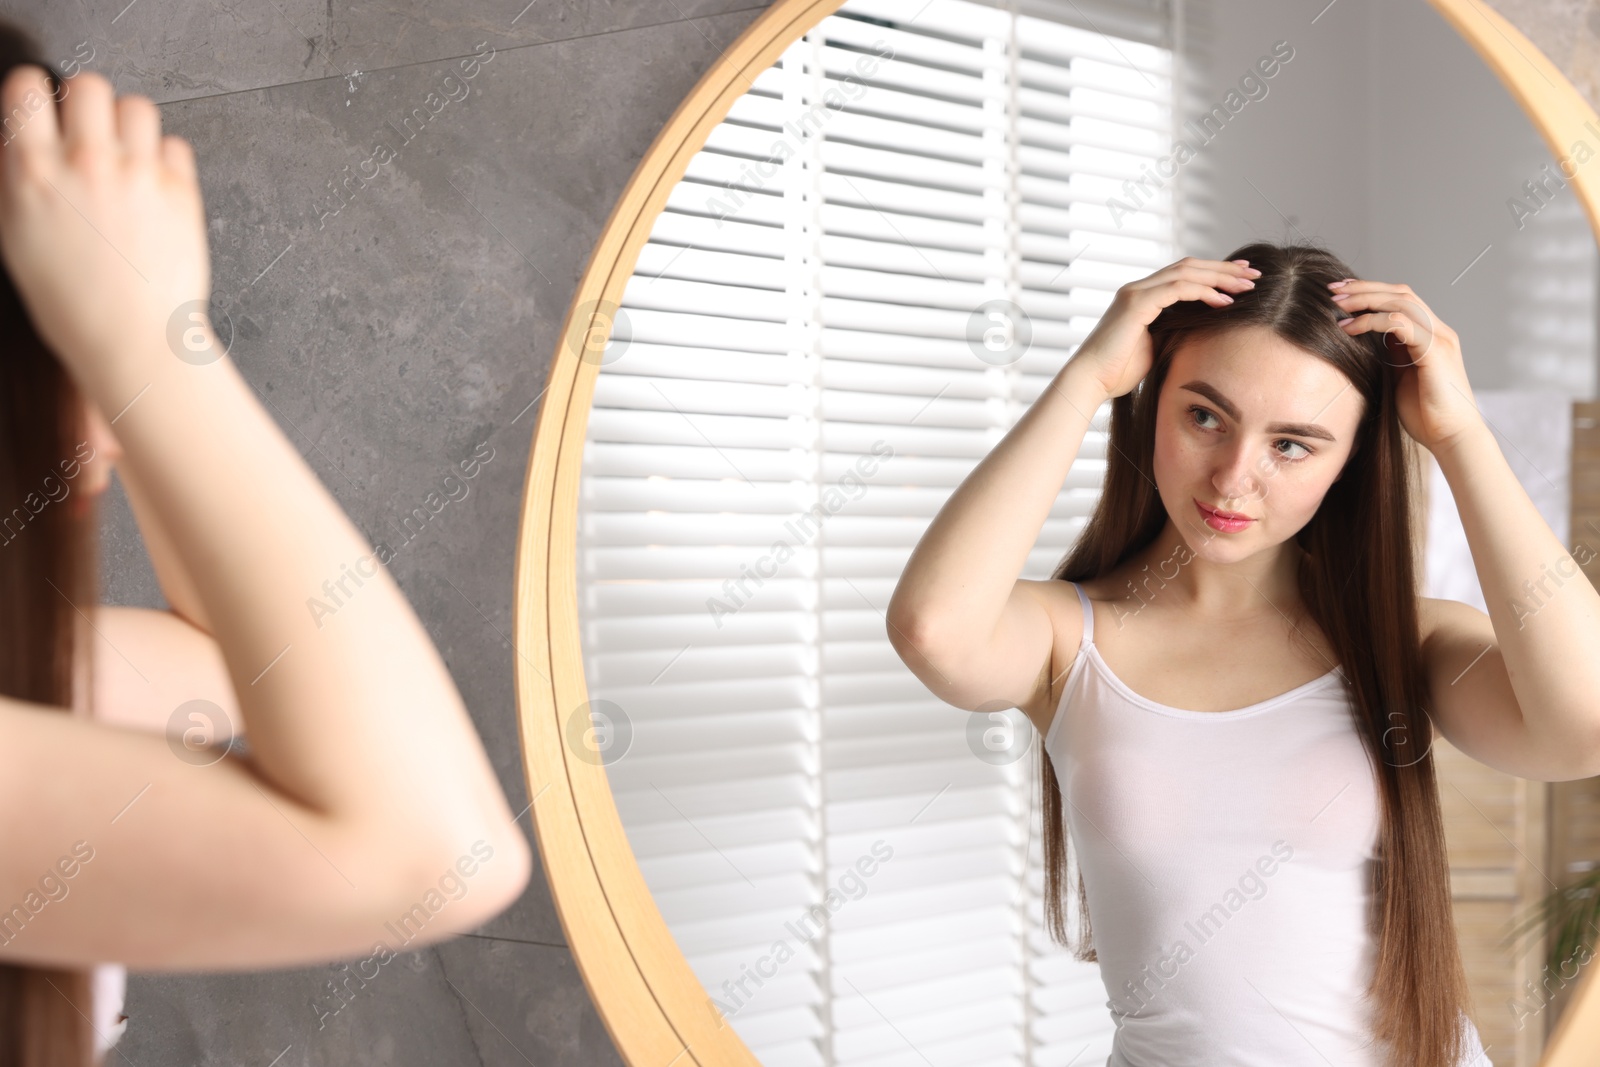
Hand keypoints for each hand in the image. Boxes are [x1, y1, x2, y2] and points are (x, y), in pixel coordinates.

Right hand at [0, 66, 210, 383]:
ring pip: (137, 106)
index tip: (42, 108)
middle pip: (89, 86)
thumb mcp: (17, 237)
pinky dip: (165, 158)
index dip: (35, 95)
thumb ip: (17, 178)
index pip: (27, 89)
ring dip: (128, 125)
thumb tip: (18, 140)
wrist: (133, 341)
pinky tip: (153, 184)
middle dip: (86, 105)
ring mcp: (139, 175)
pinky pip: (175, 145)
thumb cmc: (74, 304)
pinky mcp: (181, 191)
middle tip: (88, 133)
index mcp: (35, 175)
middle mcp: (88, 165)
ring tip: (124, 156)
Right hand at [1071, 257, 1258, 399]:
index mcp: (1141, 297)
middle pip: (1188, 266)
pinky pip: (1177, 289)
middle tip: (1253, 273)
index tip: (1241, 277)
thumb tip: (1199, 328)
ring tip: (1247, 285)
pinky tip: (1224, 301)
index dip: (1214, 272)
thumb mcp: (1154, 346)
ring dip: (1220, 277)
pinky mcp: (1136, 303)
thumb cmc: (1118, 372)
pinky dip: (1204, 292)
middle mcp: (1138, 288)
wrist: (1091, 381)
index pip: (1183, 274)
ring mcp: (1136, 293)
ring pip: (1186, 272)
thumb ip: (1173, 330)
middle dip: (1224, 268)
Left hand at [1327, 278, 1483, 451]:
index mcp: (1430, 335)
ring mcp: (1440, 339)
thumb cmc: (1425, 415)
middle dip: (1364, 288)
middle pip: (1400, 293)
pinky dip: (1373, 321)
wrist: (1451, 438)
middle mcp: (1438, 331)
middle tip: (1332, 289)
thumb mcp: (1399, 378)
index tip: (1340, 293)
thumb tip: (1362, 342)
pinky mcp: (1436, 352)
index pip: (1401, 299)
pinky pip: (1401, 324)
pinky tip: (1350, 329)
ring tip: (1336, 305)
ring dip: (1365, 299)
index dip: (1370, 292)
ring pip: (1401, 302)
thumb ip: (1388, 356)